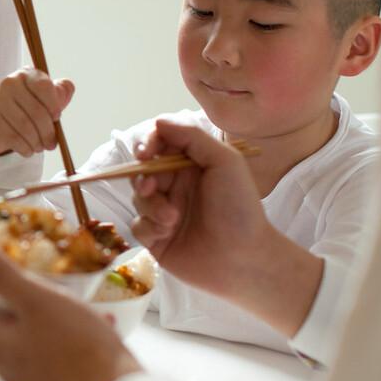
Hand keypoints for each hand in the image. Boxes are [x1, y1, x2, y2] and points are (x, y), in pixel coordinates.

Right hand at [0, 68, 74, 156]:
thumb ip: (60, 93)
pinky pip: (15, 138)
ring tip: (39, 147)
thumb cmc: (25, 110)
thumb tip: (68, 87)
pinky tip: (27, 149)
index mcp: (26, 75)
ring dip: (37, 143)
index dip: (54, 105)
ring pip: (26, 127)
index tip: (56, 117)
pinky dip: (26, 148)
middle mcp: (9, 83)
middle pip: (37, 111)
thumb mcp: (44, 100)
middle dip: (48, 132)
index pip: (44, 86)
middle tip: (51, 144)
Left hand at [0, 240, 140, 380]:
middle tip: (2, 271)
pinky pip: (35, 350)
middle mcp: (2, 364)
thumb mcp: (37, 298)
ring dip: (16, 313)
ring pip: (10, 338)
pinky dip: (40, 331)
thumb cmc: (75, 343)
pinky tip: (68, 319)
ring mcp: (26, 378)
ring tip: (38, 290)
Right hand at [130, 119, 322, 335]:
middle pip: (142, 171)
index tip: (144, 154)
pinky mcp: (156, 237)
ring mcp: (164, 212)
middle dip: (144, 178)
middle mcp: (176, 186)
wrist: (243, 259)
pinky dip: (149, 227)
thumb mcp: (225, 162)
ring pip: (138, 198)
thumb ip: (193, 137)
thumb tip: (158, 121)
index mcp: (191, 165)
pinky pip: (137, 225)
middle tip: (155, 189)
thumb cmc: (239, 209)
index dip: (147, 145)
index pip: (159, 144)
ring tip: (173, 220)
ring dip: (152, 207)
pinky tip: (168, 234)